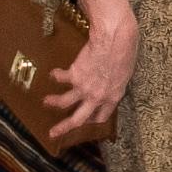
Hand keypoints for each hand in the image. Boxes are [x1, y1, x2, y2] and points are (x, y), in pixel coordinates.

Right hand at [44, 11, 136, 147]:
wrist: (115, 39)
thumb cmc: (125, 51)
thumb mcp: (125, 72)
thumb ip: (115, 83)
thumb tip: (109, 83)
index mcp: (113, 97)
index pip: (101, 117)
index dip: (92, 120)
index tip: (86, 122)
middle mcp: (97, 97)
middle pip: (78, 119)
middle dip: (65, 127)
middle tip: (54, 133)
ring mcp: (84, 87)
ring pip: (64, 102)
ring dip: (53, 102)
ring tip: (46, 101)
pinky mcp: (74, 75)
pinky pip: (60, 78)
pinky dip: (56, 75)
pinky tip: (54, 73)